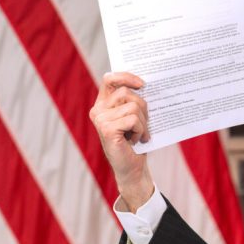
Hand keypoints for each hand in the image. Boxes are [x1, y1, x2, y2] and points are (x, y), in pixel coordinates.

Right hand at [89, 72, 153, 211]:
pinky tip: (136, 140)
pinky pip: (133, 120)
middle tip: (143, 123)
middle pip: (126, 92)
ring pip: (132, 106)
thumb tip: (145, 83)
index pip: (110, 79)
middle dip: (142, 107)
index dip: (125, 76)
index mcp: (103, 104)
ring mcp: (100, 120)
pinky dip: (140, 130)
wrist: (133, 167)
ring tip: (139, 134)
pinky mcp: (107, 130)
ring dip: (143, 122)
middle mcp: (98, 110)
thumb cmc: (135, 140)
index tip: (142, 83)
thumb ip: (133, 100)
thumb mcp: (134, 116)